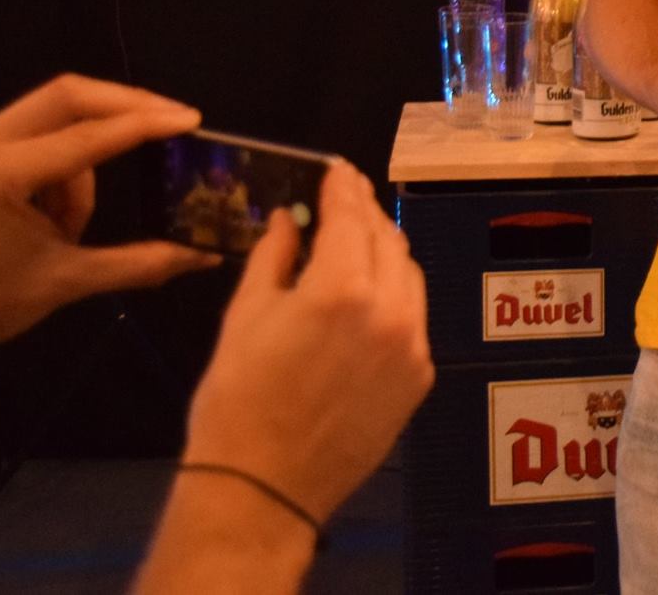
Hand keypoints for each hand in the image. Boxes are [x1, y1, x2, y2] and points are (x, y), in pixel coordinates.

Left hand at [0, 74, 219, 343]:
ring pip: (55, 120)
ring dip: (84, 163)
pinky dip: (60, 172)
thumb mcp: (59, 283)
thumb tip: (206, 258)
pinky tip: (49, 224)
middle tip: (173, 121)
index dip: (144, 125)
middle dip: (125, 106)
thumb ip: (137, 264)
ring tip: (72, 230)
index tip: (192, 120)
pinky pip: (37, 140)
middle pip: (68, 95)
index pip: (87, 137)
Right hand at [182, 162, 433, 523]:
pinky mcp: (420, 377)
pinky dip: (395, 298)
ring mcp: (412, 346)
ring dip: (386, 254)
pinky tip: (370, 298)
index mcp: (341, 289)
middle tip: (347, 200)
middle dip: (366, 216)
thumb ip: (276, 257)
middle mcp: (390, 311)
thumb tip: (291, 217)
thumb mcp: (245, 317)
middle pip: (387, 242)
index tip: (338, 170)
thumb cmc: (237, 400)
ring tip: (358, 243)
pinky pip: (414, 320)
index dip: (343, 188)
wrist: (262, 486)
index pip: (351, 218)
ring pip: (409, 277)